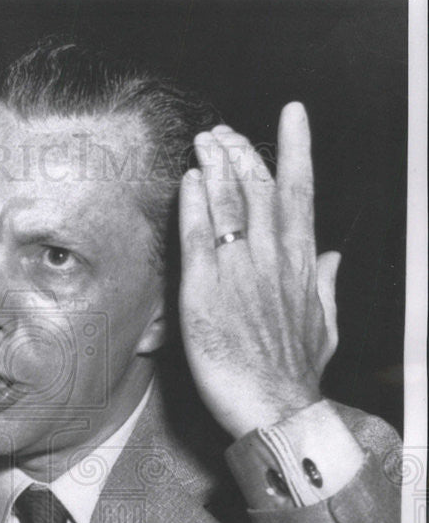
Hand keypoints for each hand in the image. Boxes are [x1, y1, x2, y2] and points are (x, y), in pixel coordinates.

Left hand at [178, 102, 340, 438]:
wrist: (276, 408)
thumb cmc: (298, 373)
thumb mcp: (325, 326)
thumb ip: (326, 286)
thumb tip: (334, 257)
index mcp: (301, 265)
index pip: (300, 193)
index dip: (295, 149)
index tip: (292, 114)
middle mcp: (271, 259)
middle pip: (258, 188)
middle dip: (241, 152)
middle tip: (223, 131)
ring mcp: (237, 273)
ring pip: (228, 204)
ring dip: (215, 166)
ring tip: (204, 139)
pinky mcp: (203, 293)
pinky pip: (198, 238)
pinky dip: (193, 206)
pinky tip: (189, 180)